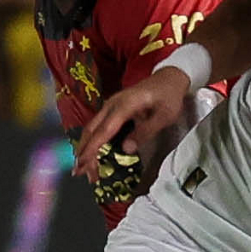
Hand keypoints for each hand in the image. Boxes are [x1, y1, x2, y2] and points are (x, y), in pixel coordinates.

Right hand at [73, 66, 190, 183]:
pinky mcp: (112, 110)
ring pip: (91, 129)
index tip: (84, 164)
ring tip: (85, 169)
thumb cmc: (168, 97)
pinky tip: (92, 155)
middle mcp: (112, 105)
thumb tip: (126, 149)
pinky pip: (97, 127)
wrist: (169, 78)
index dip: (92, 148)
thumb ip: (145, 132)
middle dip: (84, 152)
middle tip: (81, 173)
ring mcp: (110, 106)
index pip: (104, 130)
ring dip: (85, 149)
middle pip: (91, 130)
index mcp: (124, 106)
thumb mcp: (164, 116)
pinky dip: (92, 142)